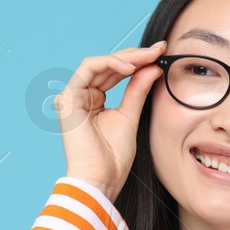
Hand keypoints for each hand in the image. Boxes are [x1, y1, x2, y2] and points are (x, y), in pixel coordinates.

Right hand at [54, 41, 165, 203]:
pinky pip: (89, 68)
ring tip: (149, 56)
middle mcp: (80, 96)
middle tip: (159, 49)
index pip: (114, 72)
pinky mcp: (68, 98)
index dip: (137, 61)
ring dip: (126, 57)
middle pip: (107, 65)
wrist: (101, 180)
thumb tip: (154, 67)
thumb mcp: (131, 116)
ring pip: (99, 63)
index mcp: (93, 100)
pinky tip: (131, 66)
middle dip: (135, 55)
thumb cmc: (113, 158)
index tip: (161, 54)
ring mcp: (72, 96)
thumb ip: (138, 90)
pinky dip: (111, 63)